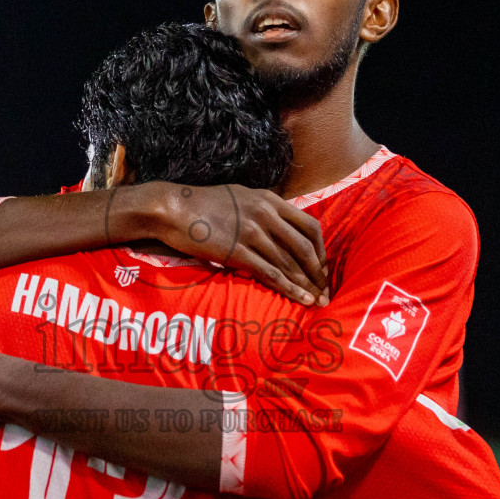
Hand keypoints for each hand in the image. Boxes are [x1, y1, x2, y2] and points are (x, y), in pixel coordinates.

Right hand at [139, 182, 328, 305]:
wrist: (172, 208)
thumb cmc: (202, 204)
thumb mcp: (240, 196)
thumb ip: (262, 208)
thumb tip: (278, 223)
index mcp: (270, 200)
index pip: (310, 226)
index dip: (321, 250)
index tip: (322, 268)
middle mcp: (266, 214)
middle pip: (304, 248)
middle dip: (319, 273)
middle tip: (327, 291)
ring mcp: (252, 233)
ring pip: (290, 263)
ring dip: (307, 285)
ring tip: (318, 302)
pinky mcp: (237, 251)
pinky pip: (271, 273)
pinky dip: (290, 289)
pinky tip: (300, 300)